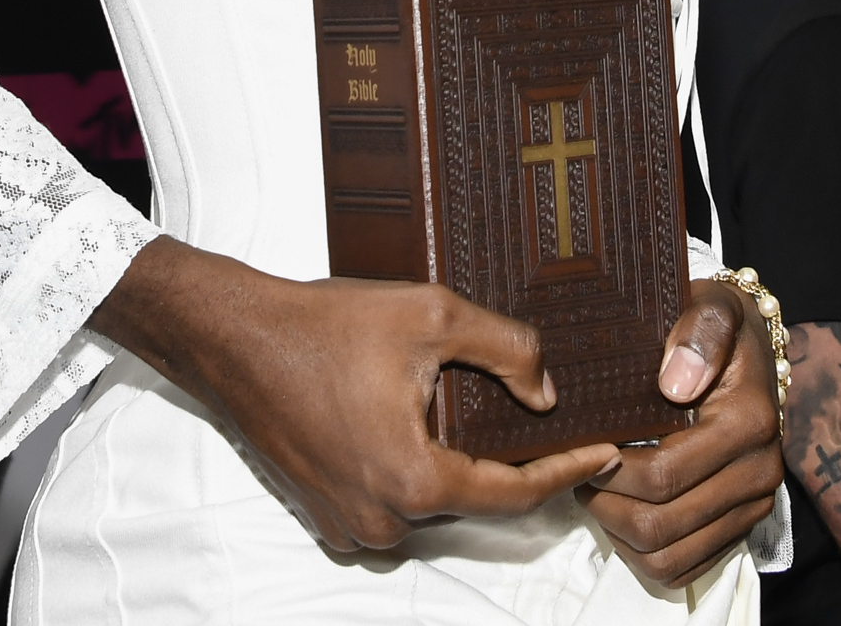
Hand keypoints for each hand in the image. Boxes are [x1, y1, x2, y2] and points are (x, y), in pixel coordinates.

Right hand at [93, 237, 621, 552]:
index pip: (515, 493)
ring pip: (432, 502)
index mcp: (413, 479)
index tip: (606, 452)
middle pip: (474, 500)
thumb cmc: (322, 325)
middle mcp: (383, 519)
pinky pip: (392, 504)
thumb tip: (546, 393)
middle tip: (553, 426)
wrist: (234, 338)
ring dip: (459, 468)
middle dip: (513, 465)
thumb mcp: (430, 315)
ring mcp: (350, 525)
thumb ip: (506, 350)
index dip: (568, 470)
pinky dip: (415, 472)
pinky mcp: (326, 514)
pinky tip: (422, 425)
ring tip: (485, 419)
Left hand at [581, 280, 783, 586]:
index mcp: (749, 422)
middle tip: (581, 472)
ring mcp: (753, 506)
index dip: (611, 470)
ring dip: (620, 533)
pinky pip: (683, 569)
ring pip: (667, 557)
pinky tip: (626, 512)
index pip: (664, 474)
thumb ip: (697, 331)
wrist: (749, 349)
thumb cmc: (716, 328)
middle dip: (607, 504)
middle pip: (661, 524)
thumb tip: (675, 383)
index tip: (586, 446)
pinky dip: (644, 553)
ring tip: (600, 492)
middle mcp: (760, 472)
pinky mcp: (741, 527)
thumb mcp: (709, 305)